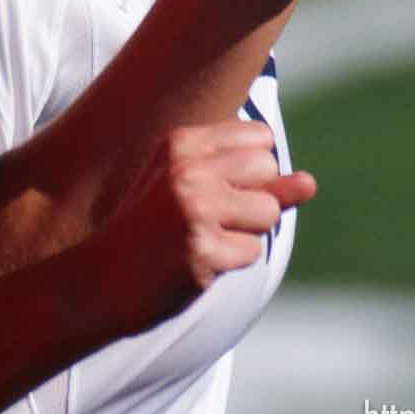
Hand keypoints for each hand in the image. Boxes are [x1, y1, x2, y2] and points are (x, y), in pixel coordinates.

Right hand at [96, 120, 315, 330]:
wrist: (103, 276)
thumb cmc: (155, 227)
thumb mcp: (197, 188)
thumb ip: (256, 183)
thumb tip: (310, 182)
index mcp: (181, 141)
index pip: (260, 137)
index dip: (250, 168)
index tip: (214, 186)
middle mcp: (187, 168)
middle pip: (269, 168)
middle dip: (253, 197)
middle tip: (208, 216)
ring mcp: (194, 209)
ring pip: (268, 211)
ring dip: (245, 232)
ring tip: (202, 238)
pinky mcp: (202, 250)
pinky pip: (252, 251)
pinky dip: (231, 261)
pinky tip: (195, 261)